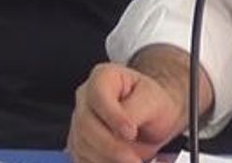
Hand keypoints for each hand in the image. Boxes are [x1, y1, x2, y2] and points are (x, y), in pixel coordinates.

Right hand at [67, 62, 186, 162]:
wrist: (153, 117)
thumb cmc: (152, 102)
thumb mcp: (153, 100)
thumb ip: (135, 112)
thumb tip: (123, 132)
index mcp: (103, 77)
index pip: (98, 96)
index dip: (113, 116)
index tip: (131, 132)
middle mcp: (85, 98)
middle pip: (86, 124)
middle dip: (111, 145)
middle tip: (133, 158)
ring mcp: (79, 122)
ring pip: (82, 145)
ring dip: (107, 158)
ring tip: (132, 161)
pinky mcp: (79, 144)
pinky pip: (82, 158)